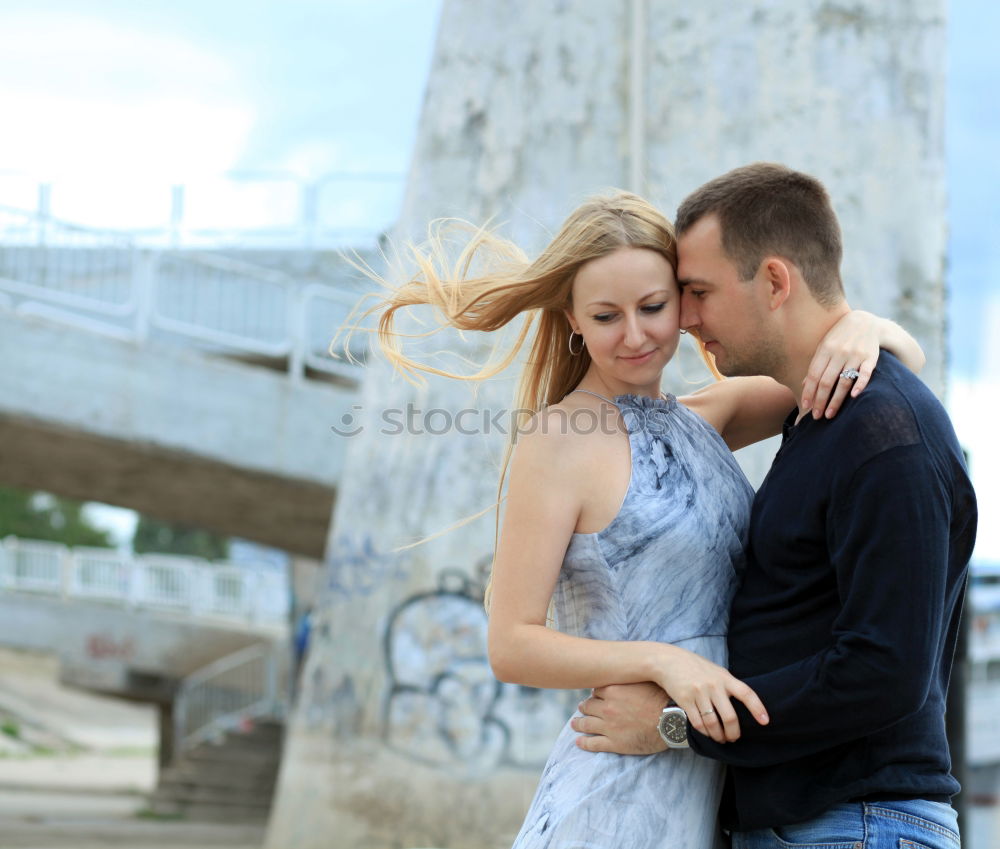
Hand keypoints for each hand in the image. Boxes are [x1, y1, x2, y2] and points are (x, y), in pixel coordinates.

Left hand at [571, 683, 669, 754]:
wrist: (672, 722)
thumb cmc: (661, 699)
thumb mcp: (643, 682)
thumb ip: (629, 679)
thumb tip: (622, 670)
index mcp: (613, 691)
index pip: (596, 691)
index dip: (595, 694)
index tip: (595, 695)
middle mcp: (607, 708)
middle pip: (588, 706)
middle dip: (585, 707)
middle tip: (583, 707)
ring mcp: (609, 726)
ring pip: (586, 724)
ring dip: (578, 723)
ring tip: (575, 724)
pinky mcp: (614, 743)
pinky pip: (593, 743)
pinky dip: (584, 742)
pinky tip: (578, 742)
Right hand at [650, 644, 767, 742]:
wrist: (669, 661)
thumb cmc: (696, 667)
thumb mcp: (716, 671)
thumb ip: (728, 685)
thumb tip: (743, 706)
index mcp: (725, 677)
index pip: (746, 693)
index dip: (757, 708)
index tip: (765, 722)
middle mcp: (713, 685)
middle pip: (729, 716)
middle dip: (733, 733)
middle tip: (733, 738)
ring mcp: (698, 693)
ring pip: (713, 723)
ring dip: (718, 736)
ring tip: (720, 739)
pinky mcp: (685, 700)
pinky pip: (697, 723)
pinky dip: (704, 732)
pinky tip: (707, 733)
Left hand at [801, 309, 878, 419]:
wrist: (865, 321)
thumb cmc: (840, 337)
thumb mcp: (824, 346)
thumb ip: (816, 364)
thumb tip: (805, 384)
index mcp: (825, 350)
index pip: (814, 375)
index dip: (809, 392)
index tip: (805, 407)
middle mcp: (839, 352)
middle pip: (827, 381)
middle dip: (820, 401)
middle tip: (816, 416)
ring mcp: (856, 355)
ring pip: (844, 381)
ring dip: (836, 400)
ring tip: (830, 414)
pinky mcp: (871, 357)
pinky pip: (866, 373)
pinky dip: (860, 384)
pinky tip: (853, 397)